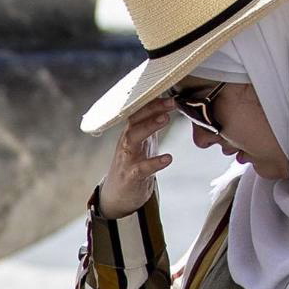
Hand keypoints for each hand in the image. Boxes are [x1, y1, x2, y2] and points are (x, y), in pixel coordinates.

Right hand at [98, 97, 175, 217]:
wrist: (118, 195)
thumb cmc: (134, 164)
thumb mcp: (143, 142)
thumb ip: (152, 124)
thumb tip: (169, 104)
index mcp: (131, 132)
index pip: (139, 111)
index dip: (153, 101)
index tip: (170, 93)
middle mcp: (126, 142)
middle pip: (134, 120)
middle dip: (151, 109)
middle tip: (171, 102)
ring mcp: (126, 159)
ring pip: (133, 138)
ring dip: (148, 127)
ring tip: (165, 119)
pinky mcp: (130, 177)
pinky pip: (141, 168)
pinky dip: (154, 163)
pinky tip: (168, 158)